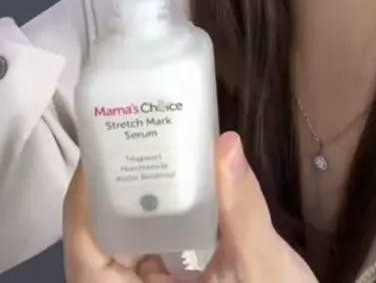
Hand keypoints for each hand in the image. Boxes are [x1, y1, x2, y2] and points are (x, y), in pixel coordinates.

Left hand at [63, 132, 317, 282]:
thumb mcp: (261, 267)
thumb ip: (241, 207)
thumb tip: (227, 143)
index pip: (86, 258)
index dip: (85, 205)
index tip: (102, 153)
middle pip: (99, 247)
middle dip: (111, 193)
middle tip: (129, 138)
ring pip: (122, 250)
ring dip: (132, 205)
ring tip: (147, 151)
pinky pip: (148, 256)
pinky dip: (155, 222)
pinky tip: (172, 187)